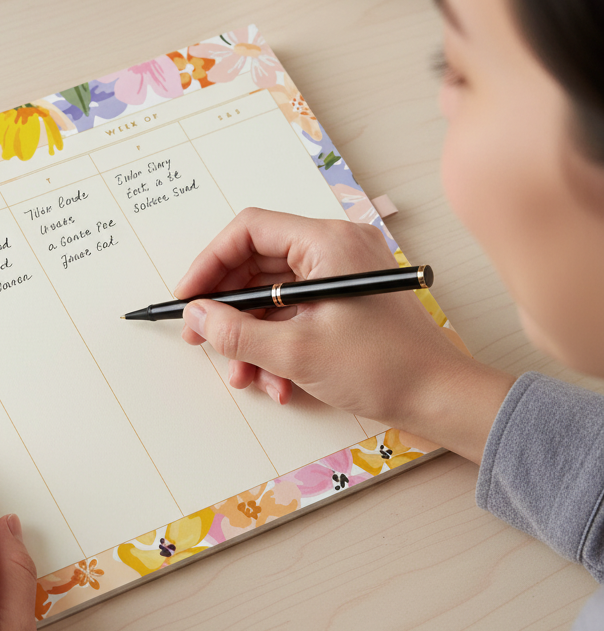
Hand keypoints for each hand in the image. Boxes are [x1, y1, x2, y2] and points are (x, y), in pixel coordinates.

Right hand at [176, 209, 513, 462]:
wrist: (441, 400)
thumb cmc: (383, 368)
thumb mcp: (296, 353)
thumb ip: (237, 333)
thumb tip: (197, 316)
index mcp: (328, 243)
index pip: (250, 230)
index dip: (210, 263)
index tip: (189, 298)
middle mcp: (335, 250)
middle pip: (258, 263)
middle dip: (228, 308)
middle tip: (202, 337)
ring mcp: (341, 277)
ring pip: (272, 296)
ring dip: (251, 337)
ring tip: (244, 375)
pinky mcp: (344, 303)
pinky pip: (294, 314)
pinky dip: (276, 344)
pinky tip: (276, 381)